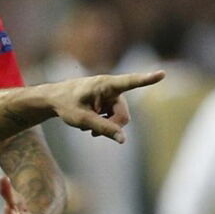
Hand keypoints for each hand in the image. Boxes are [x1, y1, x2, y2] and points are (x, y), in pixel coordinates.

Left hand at [50, 70, 164, 142]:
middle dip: (111, 126)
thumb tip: (123, 140)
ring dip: (106, 125)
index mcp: (104, 84)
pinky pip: (114, 118)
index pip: (129, 82)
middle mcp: (111, 88)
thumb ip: (102, 128)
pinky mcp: (109, 102)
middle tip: (91, 133)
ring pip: (120, 119)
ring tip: (87, 126)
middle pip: (123, 115)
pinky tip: (90, 123)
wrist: (53, 99)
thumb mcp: (81, 119)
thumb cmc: (65, 104)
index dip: (146, 79)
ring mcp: (111, 95)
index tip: (162, 73)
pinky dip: (104, 123)